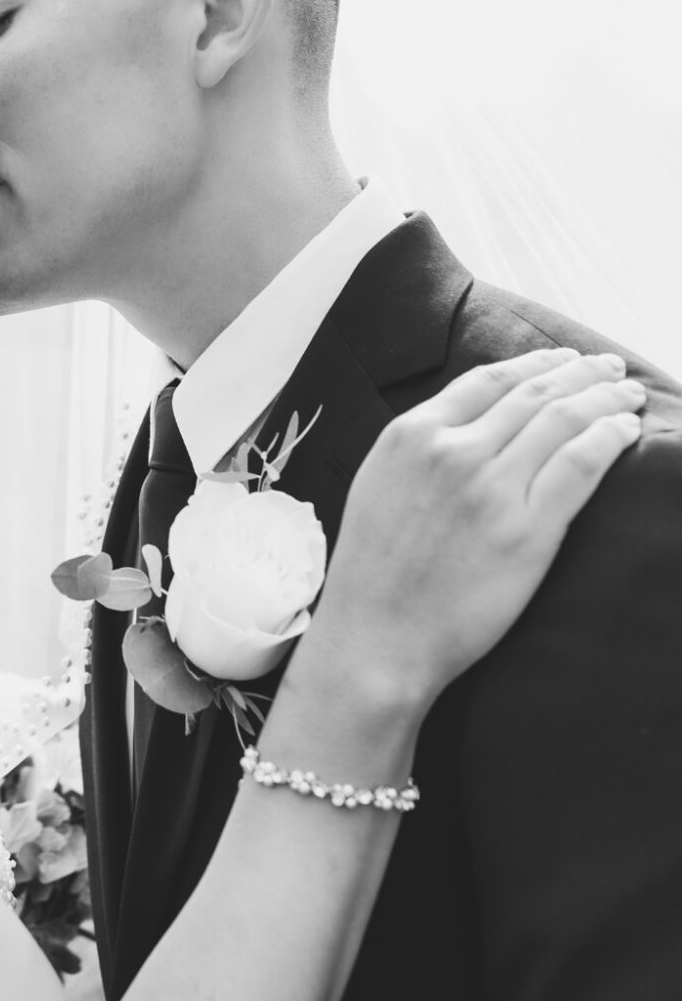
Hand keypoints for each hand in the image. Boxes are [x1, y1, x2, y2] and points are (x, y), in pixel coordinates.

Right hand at [307, 347, 644, 708]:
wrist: (377, 639)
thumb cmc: (374, 576)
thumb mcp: (378, 487)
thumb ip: (421, 451)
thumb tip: (470, 428)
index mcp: (411, 436)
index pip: (488, 380)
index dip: (535, 363)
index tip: (562, 361)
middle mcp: (452, 452)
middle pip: (533, 393)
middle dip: (580, 373)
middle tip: (608, 368)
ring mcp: (491, 489)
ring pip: (563, 419)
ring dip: (603, 398)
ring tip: (626, 395)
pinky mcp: (526, 530)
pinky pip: (581, 464)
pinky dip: (610, 438)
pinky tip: (626, 431)